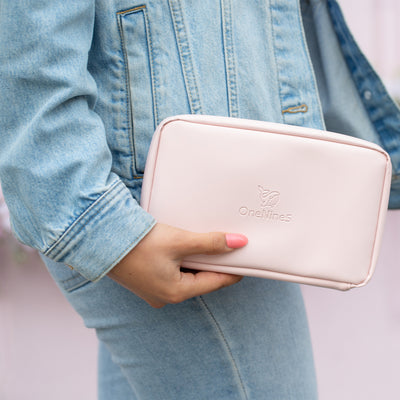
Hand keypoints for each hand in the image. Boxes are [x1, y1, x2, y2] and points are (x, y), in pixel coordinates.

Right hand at [107, 223, 247, 307]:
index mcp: (177, 292)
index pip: (215, 282)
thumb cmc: (140, 243)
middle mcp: (166, 296)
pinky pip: (173, 273)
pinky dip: (183, 261)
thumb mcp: (180, 242)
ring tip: (209, 244)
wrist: (101, 240)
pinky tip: (185, 248)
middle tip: (228, 247)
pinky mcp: (147, 281)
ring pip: (187, 276)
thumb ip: (210, 243)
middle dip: (214, 264)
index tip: (246, 259)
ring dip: (197, 261)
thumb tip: (239, 243)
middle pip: (201, 280)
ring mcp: (155, 290)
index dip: (233, 269)